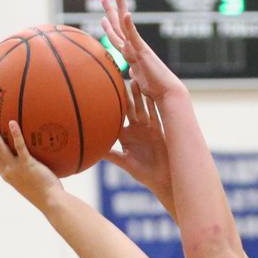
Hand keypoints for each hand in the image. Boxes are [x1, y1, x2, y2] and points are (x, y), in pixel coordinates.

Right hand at [0, 118, 62, 206]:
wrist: (50, 201)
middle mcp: (7, 171)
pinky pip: (20, 147)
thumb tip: (31, 163)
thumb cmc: (45, 194)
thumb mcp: (30, 182)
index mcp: (6, 175)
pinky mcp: (28, 165)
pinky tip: (12, 122)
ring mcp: (16, 168)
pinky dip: (15, 134)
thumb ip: (26, 172)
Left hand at [101, 0, 183, 100]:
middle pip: (119, 26)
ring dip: (119, 10)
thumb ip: (135, 72)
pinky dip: (129, 25)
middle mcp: (134, 48)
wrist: (167, 92)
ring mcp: (138, 49)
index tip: (104, 16)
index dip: (110, 26)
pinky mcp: (143, 53)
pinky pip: (134, 37)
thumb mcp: (140, 80)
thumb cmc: (155, 89)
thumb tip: (131, 71)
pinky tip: (126, 14)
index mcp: (132, 54)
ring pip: (124, 26)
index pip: (118, 37)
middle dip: (111, 11)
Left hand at [104, 81, 173, 213]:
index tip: (104, 92)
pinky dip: (153, 104)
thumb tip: (93, 151)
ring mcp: (148, 128)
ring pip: (142, 108)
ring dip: (139, 95)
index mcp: (126, 136)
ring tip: (133, 80)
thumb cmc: (144, 174)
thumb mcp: (125, 163)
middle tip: (117, 78)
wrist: (164, 179)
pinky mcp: (159, 130)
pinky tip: (151, 92)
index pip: (116, 117)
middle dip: (125, 95)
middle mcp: (136, 129)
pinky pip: (156, 114)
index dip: (111, 105)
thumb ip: (112, 155)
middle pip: (129, 108)